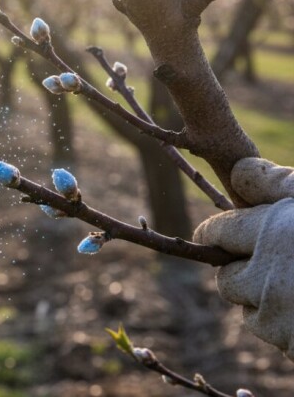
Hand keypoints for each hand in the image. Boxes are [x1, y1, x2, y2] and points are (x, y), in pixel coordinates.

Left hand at [194, 158, 293, 359]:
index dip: (217, 232)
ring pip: (249, 310)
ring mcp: (280, 317)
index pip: (218, 232)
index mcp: (274, 234)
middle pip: (226, 278)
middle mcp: (268, 277)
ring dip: (265, 301)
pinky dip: (287, 326)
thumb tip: (238, 170)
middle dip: (242, 271)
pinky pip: (274, 334)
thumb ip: (279, 185)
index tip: (218, 233)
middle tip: (276, 263)